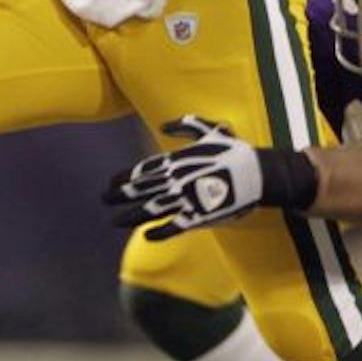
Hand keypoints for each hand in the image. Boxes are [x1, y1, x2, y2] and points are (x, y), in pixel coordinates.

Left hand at [104, 116, 316, 240]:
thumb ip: (185, 125)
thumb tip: (163, 126)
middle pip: (140, 190)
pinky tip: (147, 235)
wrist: (258, 173)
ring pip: (150, 210)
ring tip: (114, 221)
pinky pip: (173, 227)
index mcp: (177, 160)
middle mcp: (176, 180)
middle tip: (103, 200)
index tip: (110, 184)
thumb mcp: (210, 129)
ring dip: (129, 216)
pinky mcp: (199, 217)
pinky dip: (159, 232)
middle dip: (118, 196)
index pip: (142, 171)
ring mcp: (186, 199)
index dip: (123, 178)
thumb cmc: (234, 150)